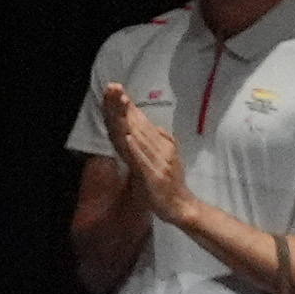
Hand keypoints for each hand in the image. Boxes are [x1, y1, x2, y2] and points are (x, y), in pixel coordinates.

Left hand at [99, 83, 189, 222]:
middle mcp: (159, 148)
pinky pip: (142, 160)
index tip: (115, 89)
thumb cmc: (171, 183)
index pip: (140, 121)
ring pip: (138, 137)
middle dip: (123, 106)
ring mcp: (156, 161)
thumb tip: (156, 127)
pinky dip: (134, 147)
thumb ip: (163, 141)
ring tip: (117, 103)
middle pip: (137, 124)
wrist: (182, 206)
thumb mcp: (168, 157)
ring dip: (126, 120)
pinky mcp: (152, 175)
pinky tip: (126, 136)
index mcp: (160, 143)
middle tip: (113, 87)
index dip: (127, 105)